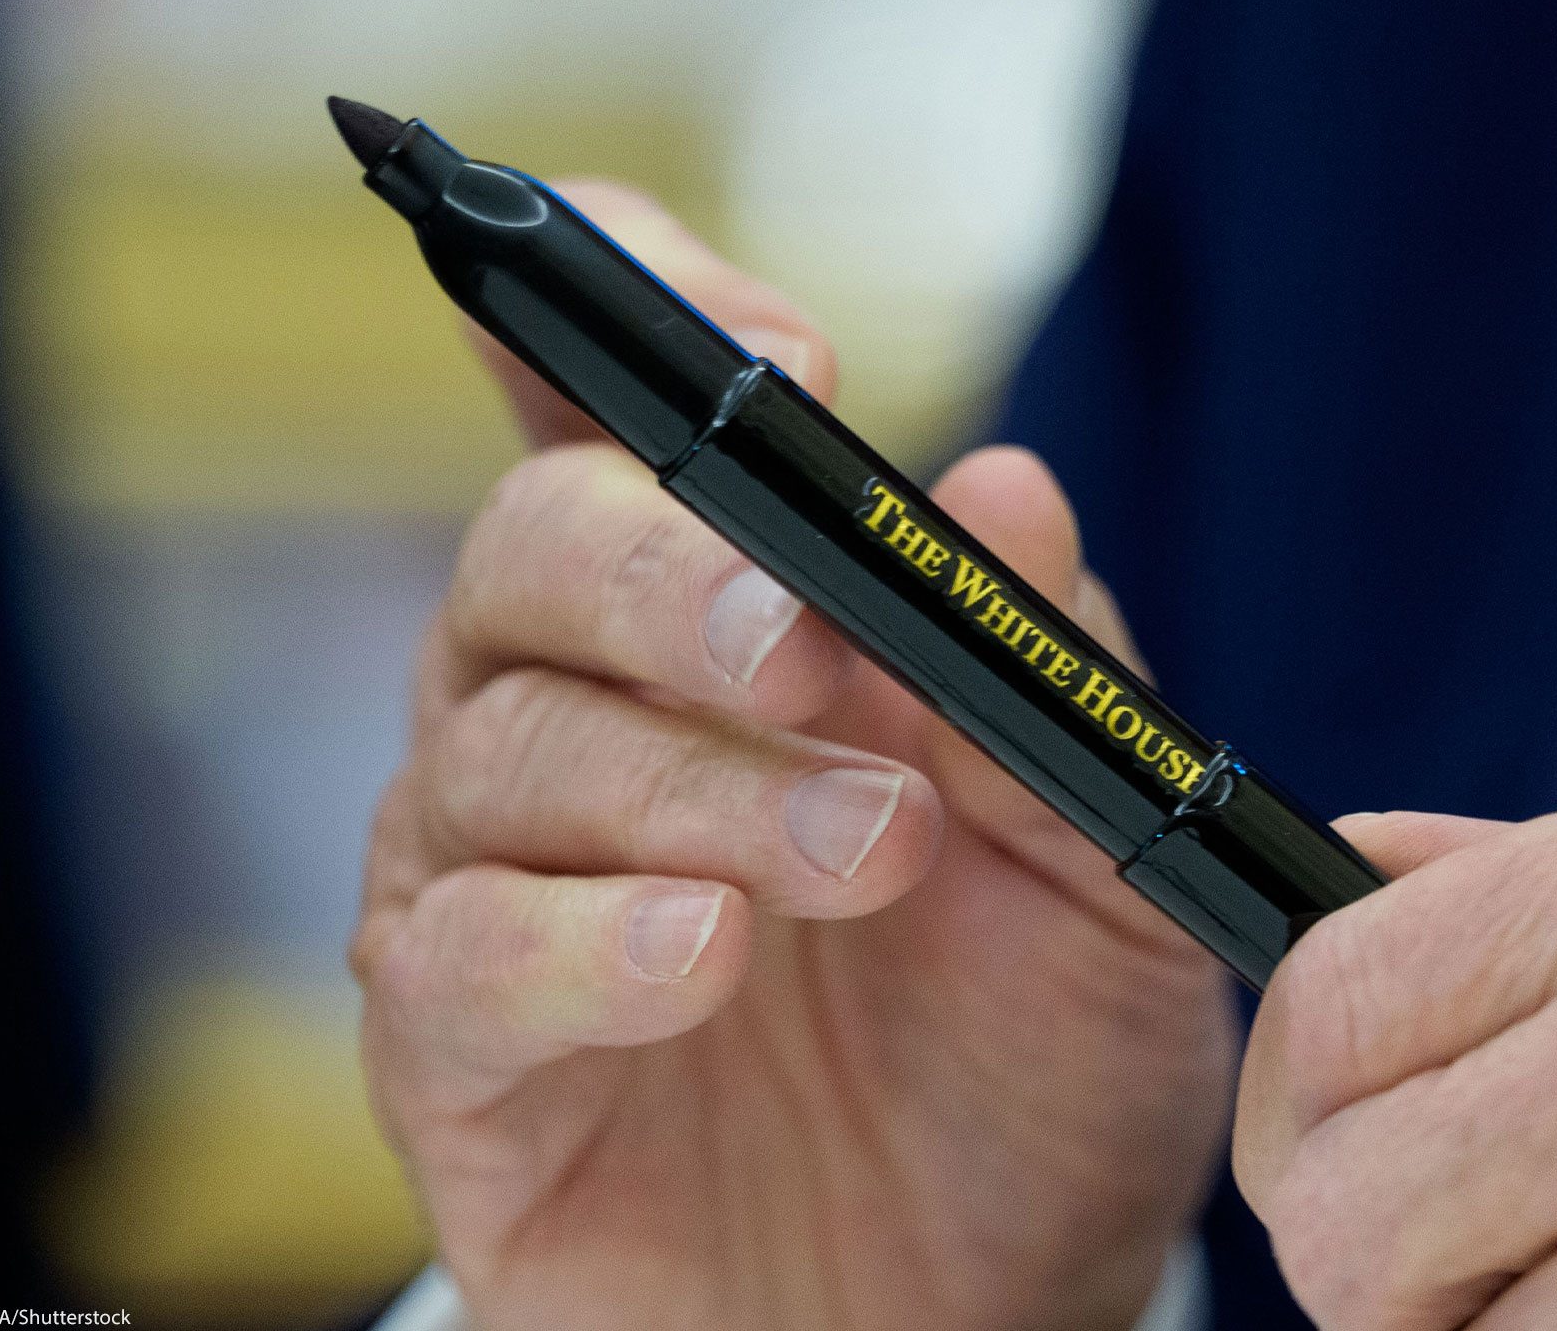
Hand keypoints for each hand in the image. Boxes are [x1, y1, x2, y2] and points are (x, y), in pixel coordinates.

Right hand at [353, 181, 1231, 1330]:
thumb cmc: (1026, 1062)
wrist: (990, 1309)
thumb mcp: (1099, 866)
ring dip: (697, 785)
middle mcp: (578, 712)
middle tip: (814, 644)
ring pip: (509, 750)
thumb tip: (1006, 488)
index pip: (615, 404)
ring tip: (864, 858)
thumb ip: (1045, 679)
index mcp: (720, 625)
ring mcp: (495, 877)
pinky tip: (706, 959)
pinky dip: (584, 944)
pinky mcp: (457, 1056)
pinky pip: (460, 959)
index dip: (659, 324)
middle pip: (535, 553)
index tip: (793, 359)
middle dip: (675, 575)